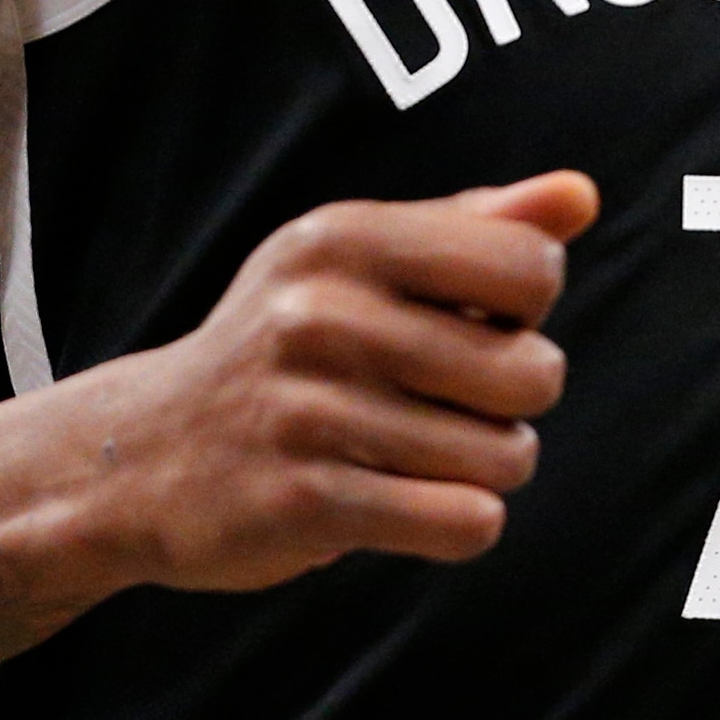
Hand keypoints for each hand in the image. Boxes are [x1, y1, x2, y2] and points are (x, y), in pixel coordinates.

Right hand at [59, 172, 595, 595]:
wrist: (138, 455)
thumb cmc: (284, 348)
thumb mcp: (356, 264)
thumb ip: (475, 227)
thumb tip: (581, 196)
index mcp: (343, 238)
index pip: (531, 269)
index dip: (526, 311)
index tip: (473, 324)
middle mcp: (322, 313)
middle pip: (535, 374)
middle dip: (515, 405)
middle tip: (450, 406)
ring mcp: (308, 409)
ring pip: (506, 457)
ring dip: (483, 470)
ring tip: (415, 454)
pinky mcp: (304, 501)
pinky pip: (465, 522)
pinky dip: (458, 523)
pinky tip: (406, 505)